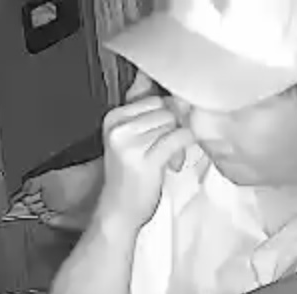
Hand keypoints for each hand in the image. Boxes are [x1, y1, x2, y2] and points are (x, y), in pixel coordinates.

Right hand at [94, 71, 196, 232]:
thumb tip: (151, 78)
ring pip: (174, 122)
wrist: (119, 212)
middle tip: (164, 149)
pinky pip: (179, 137)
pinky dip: (183, 148)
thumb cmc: (128, 177)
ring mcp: (131, 143)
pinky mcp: (146, 159)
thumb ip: (142, 109)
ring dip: (177, 141)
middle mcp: (119, 127)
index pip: (153, 97)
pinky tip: (173, 162)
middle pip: (165, 108)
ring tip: (166, 158)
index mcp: (113, 118)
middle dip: (172, 127)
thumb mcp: (129, 138)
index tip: (158, 134)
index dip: (164, 114)